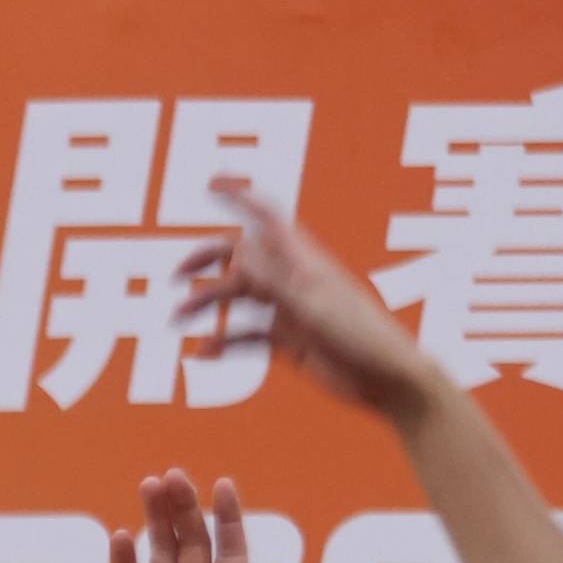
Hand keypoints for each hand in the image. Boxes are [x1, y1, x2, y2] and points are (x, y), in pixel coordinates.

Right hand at [101, 469, 281, 562]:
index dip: (228, 517)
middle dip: (184, 508)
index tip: (222, 484)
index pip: (232, 550)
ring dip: (155, 520)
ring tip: (149, 485)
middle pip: (191, 543)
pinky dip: (124, 558)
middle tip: (173, 475)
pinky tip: (123, 534)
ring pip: (159, 555)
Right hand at [174, 180, 439, 418]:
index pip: (268, 218)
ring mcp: (291, 309)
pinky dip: (223, 342)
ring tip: (176, 321)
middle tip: (175, 275)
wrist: (387, 379)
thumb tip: (237, 250)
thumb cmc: (360, 336)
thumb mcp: (311, 306)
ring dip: (208, 306)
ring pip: (240, 299)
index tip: (212, 183)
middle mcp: (294, 280)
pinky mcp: (290, 340)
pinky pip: (247, 336)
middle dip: (208, 261)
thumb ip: (272, 280)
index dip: (241, 197)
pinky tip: (200, 353)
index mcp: (304, 261)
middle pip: (244, 258)